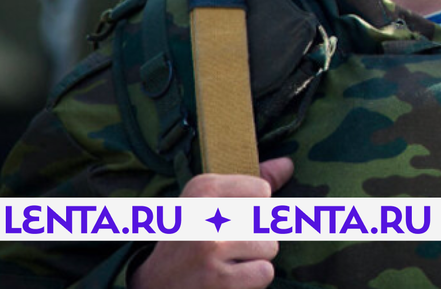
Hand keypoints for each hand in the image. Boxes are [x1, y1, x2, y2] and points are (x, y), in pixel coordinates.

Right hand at [131, 157, 293, 288]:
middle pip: (268, 219)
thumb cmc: (187, 240)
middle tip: (224, 247)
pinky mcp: (220, 280)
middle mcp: (207, 214)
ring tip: (226, 263)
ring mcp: (213, 248)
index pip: (263, 191)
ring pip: (271, 247)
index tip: (229, 222)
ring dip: (254, 259)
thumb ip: (250, 184)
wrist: (151, 288)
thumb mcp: (208, 203)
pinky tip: (228, 280)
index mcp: (203, 188)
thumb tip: (289, 164)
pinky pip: (265, 273)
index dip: (254, 209)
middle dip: (255, 236)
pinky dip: (252, 281)